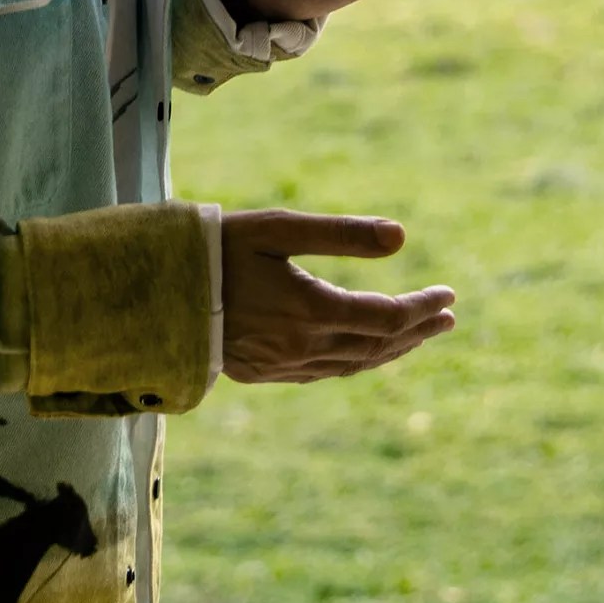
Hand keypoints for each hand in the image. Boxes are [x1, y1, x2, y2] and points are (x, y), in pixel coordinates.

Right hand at [220, 210, 454, 384]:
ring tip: (418, 335)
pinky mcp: (262, 373)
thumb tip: (402, 237)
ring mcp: (282, 365)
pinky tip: (364, 351)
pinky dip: (356, 361)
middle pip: (377, 346)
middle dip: (416, 331)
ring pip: (354, 364)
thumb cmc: (217, 249)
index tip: (449, 296)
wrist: (154, 294)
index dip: (422, 307)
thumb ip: (341, 234)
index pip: (387, 316)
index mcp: (311, 311)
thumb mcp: (279, 229)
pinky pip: (325, 373)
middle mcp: (302, 347)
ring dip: (391, 350)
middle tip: (448, 318)